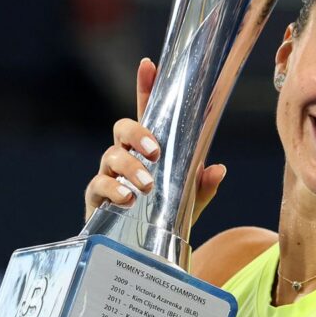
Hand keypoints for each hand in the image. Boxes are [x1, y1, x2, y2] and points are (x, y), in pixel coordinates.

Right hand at [84, 58, 227, 222]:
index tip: (149, 65)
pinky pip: (98, 185)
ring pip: (111, 156)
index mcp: (149, 150)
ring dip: (131, 168)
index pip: (147, 113)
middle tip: (155, 151)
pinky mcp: (96, 197)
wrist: (146, 251)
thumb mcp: (192, 201)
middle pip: (122, 128)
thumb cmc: (166, 217)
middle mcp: (126, 157)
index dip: (146, 88)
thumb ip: (204, 186)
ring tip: (147, 186)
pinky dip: (113, 189)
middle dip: (137, 133)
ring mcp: (109, 175)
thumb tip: (218, 169)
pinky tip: (128, 199)